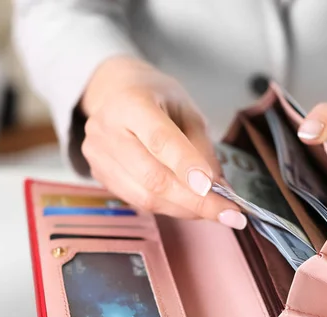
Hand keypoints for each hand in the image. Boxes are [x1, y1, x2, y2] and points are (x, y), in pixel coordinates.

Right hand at [80, 56, 245, 228]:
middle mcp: (107, 130)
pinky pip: (138, 201)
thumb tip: (219, 189)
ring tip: (214, 211)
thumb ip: (201, 147)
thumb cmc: (156, 98)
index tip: (212, 188)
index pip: (160, 140)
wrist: (116, 93)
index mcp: (130, 103)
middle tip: (228, 214)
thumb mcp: (187, 110)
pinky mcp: (98, 175)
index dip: (187, 167)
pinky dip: (170, 208)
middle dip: (195, 201)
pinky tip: (190, 205)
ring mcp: (98, 156)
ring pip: (145, 197)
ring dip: (185, 209)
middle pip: (152, 177)